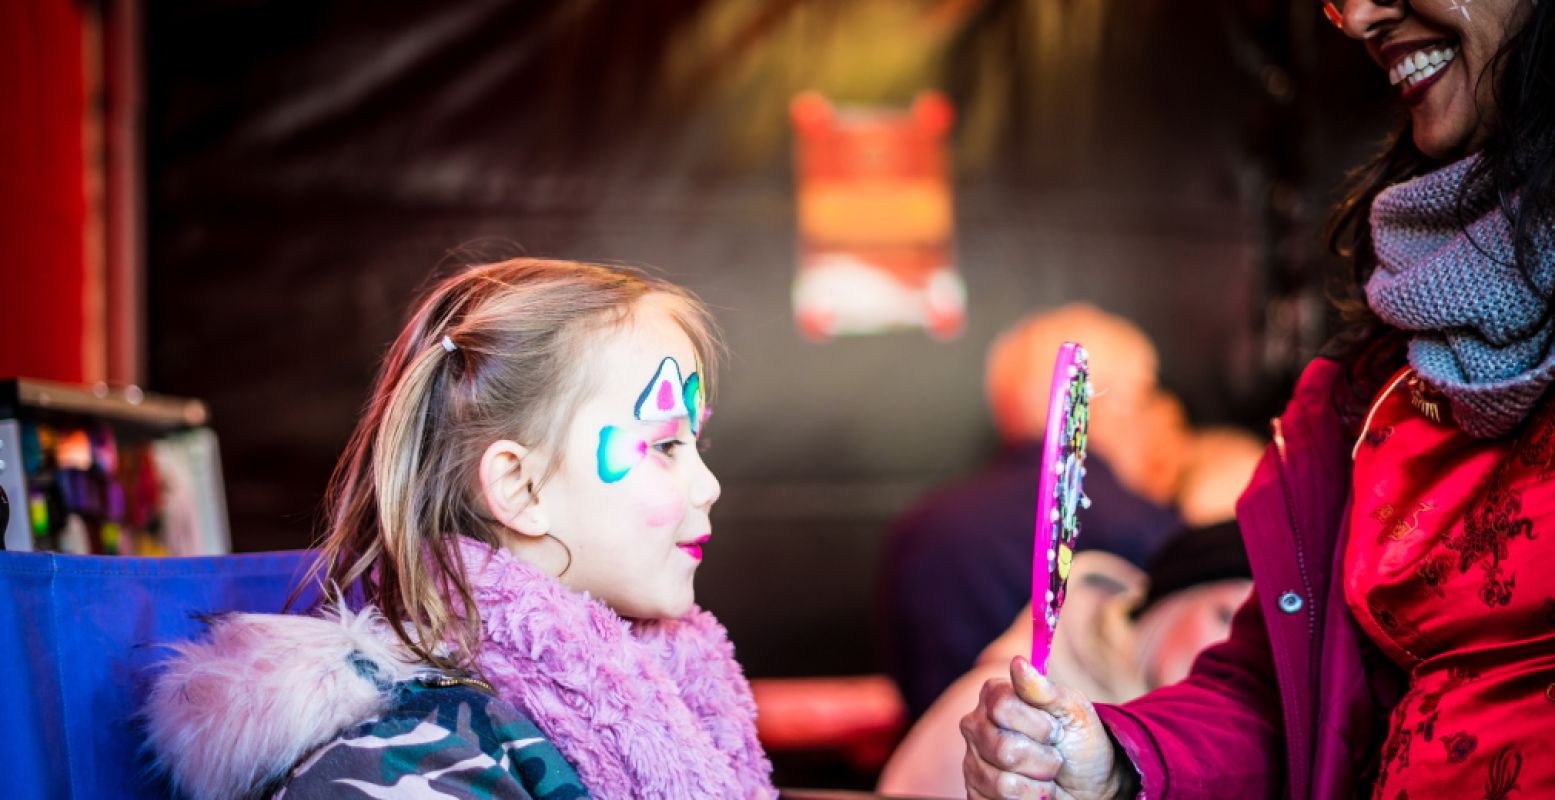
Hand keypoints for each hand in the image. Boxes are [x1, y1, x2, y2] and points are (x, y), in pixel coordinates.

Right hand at [959, 656, 1134, 798]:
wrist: (1088, 786)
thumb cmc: (1080, 743)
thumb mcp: (1073, 711)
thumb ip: (1044, 690)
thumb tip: (1018, 663)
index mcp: (995, 696)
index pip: (1001, 706)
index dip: (1037, 724)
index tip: (1056, 730)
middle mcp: (976, 726)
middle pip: (1002, 748)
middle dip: (1043, 760)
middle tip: (1055, 758)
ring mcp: (972, 761)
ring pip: (1002, 782)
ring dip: (1038, 785)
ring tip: (1047, 778)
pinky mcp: (975, 792)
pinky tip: (1033, 792)